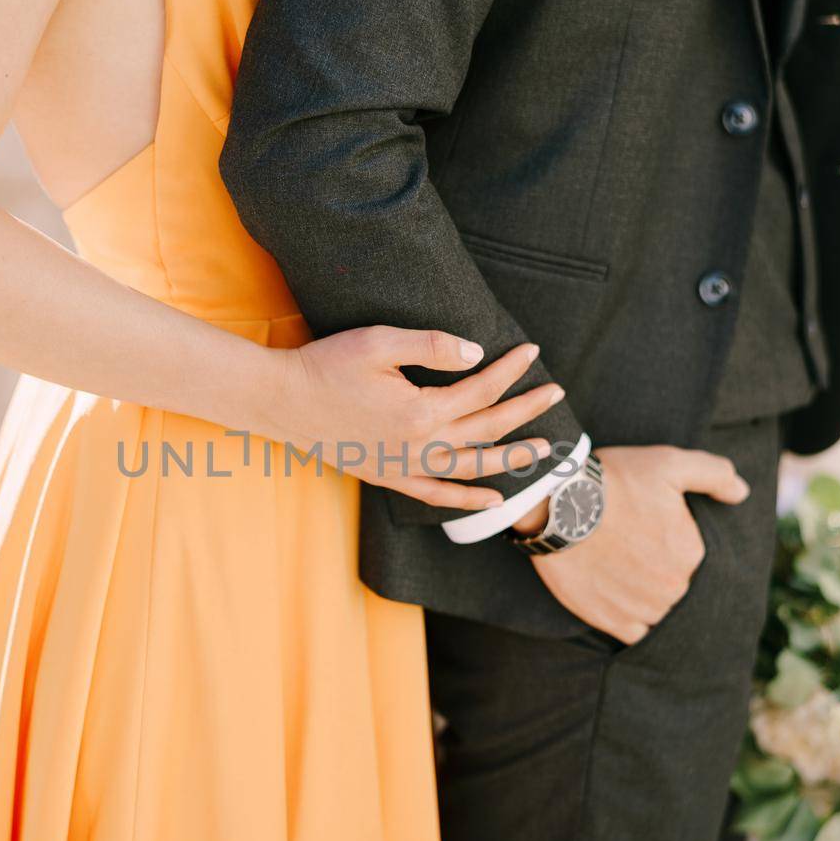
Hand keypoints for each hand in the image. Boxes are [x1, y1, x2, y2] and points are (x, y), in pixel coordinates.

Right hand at [265, 327, 565, 510]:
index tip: (532, 351)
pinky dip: (466, 498)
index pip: (482, 387)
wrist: (282, 402)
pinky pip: (436, 494)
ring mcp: (405, 467)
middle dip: (527, 411)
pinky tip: (492, 498)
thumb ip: (431, 347)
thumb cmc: (327, 365)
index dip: (511, 369)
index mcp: (422, 410)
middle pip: (487, 429)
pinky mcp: (388, 477)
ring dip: (510, 459)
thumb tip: (476, 354)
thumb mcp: (379, 342)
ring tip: (544, 449)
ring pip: (471, 467)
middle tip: (557, 394)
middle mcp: (419, 446)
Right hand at [524, 444, 750, 643]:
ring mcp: (642, 608)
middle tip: (626, 543)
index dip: (666, 537)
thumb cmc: (615, 481)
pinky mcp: (612, 621)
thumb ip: (715, 475)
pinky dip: (628, 617)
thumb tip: (742, 494)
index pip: (688, 554)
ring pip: (656, 607)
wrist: (557, 505)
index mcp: (691, 553)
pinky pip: (634, 632)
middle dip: (655, 567)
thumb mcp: (670, 463)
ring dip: (643, 593)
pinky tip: (613, 593)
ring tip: (615, 566)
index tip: (643, 523)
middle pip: (673, 582)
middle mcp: (673, 587)